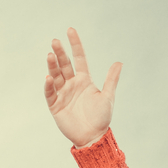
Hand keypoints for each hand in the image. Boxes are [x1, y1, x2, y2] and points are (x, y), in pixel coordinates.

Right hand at [44, 28, 122, 147]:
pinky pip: (50, 93)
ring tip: (50, 55)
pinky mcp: (55, 105)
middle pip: (64, 65)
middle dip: (60, 53)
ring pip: (56, 76)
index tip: (70, 30)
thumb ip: (111, 79)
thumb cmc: (101, 118)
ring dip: (52, 66)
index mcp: (85, 80)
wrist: (93, 137)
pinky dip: (49, 86)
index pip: (79, 58)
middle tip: (55, 41)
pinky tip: (49, 78)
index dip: (75, 44)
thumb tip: (119, 62)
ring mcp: (63, 94)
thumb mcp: (108, 97)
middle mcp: (72, 84)